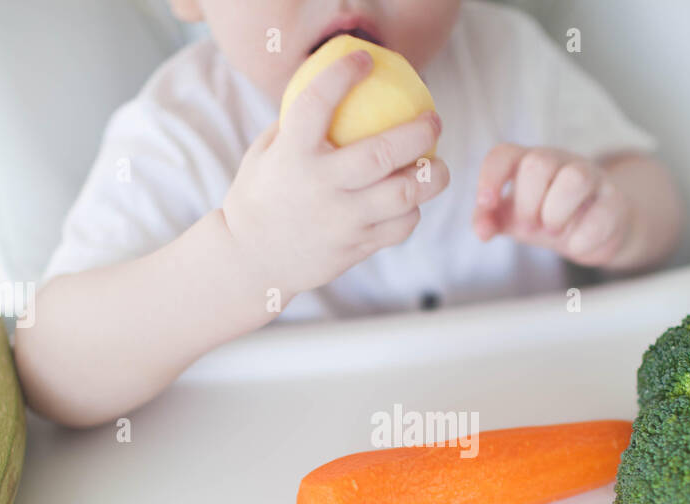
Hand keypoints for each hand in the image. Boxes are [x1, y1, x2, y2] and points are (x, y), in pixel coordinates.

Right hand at [221, 49, 447, 302]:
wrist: (252, 259)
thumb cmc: (261, 195)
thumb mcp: (264, 154)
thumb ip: (295, 124)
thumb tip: (335, 88)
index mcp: (292, 156)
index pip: (317, 103)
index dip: (343, 74)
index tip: (365, 59)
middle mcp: (320, 187)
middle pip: (383, 154)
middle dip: (418, 131)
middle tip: (433, 119)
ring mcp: (342, 221)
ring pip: (405, 195)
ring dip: (432, 177)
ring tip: (438, 167)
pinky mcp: (357, 247)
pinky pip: (401, 227)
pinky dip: (413, 211)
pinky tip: (411, 202)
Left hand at [472, 145, 632, 267]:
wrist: (594, 232)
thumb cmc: (546, 217)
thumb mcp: (512, 219)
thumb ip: (489, 220)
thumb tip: (482, 230)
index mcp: (528, 161)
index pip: (503, 154)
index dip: (490, 177)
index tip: (487, 204)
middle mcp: (560, 162)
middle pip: (537, 164)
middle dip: (527, 204)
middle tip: (531, 226)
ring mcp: (591, 178)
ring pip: (574, 178)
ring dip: (556, 213)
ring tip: (553, 231)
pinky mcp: (615, 202)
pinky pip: (602, 214)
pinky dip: (582, 238)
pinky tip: (576, 245)